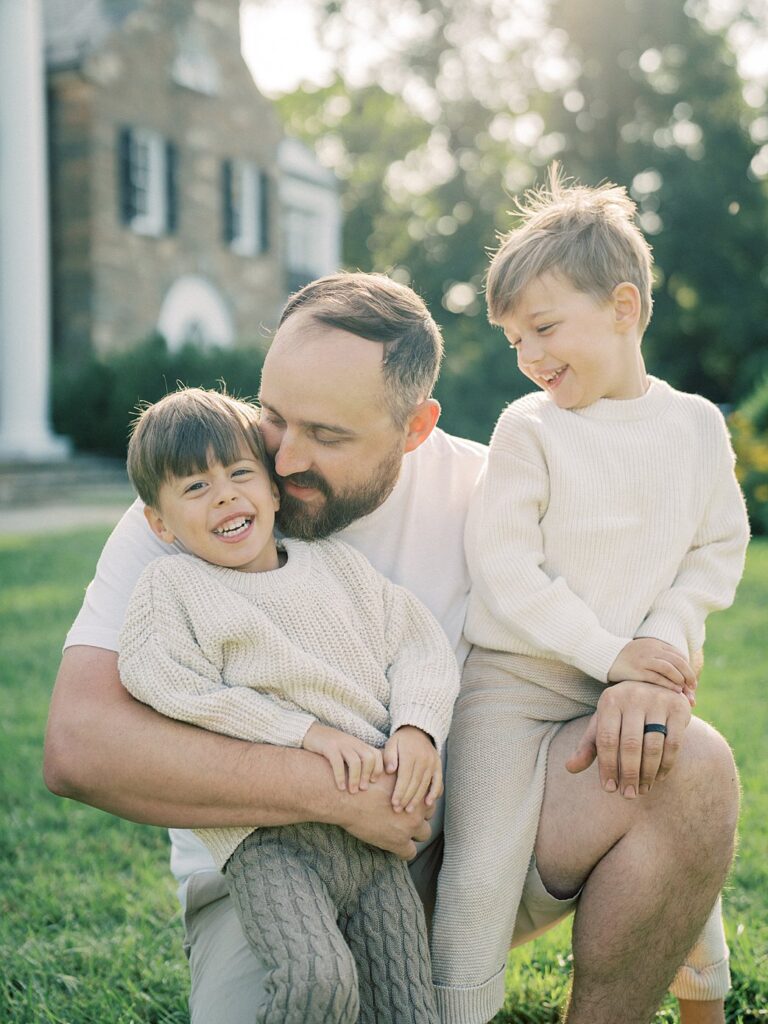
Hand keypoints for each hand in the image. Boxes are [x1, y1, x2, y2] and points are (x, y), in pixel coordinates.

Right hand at [302, 723, 383, 794]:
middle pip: (369, 757)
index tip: (373, 781)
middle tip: (363, 789)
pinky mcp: (329, 747)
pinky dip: (340, 776)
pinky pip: (338, 762)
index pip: (376, 754)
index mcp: (358, 744)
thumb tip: (366, 781)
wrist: (310, 732)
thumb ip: (356, 759)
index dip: (378, 768)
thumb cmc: (330, 747)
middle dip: (367, 775)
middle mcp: (352, 742)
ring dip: (355, 779)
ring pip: (355, 761)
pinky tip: (340, 787)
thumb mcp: (346, 750)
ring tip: (352, 791)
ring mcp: (341, 744)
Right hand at [338, 770, 432, 858]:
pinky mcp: (398, 842)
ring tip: (400, 831)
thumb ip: (395, 768)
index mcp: (415, 789)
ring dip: (414, 833)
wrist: (347, 798)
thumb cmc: (362, 780)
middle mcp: (417, 808)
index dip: (419, 800)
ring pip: (424, 834)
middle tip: (404, 815)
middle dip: (419, 815)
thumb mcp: (383, 767)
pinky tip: (394, 844)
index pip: (429, 796)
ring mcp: (409, 826)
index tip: (409, 802)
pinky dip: (403, 850)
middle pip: (429, 815)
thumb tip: (396, 764)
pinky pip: (410, 853)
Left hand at [383, 726, 441, 812]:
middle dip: (407, 799)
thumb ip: (389, 756)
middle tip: (399, 810)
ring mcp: (432, 763)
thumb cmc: (401, 740)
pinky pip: (438, 781)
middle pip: (415, 783)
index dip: (399, 792)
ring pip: (425, 785)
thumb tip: (390, 771)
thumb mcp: (391, 743)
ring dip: (418, 799)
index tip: (394, 803)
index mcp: (410, 754)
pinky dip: (434, 793)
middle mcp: (423, 759)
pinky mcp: (438, 766)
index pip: (404, 777)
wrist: (418, 730)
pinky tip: (429, 803)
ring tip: (409, 810)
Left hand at [565, 681, 690, 797]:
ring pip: (653, 746)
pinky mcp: (678, 708)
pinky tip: (658, 778)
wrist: (656, 686)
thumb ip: (588, 746)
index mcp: (610, 700)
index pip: (606, 740)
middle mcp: (633, 696)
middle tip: (628, 795)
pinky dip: (666, 765)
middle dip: (629, 775)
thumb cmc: (623, 712)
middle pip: (630, 745)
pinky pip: (673, 744)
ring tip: (643, 790)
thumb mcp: (604, 723)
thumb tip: (570, 768)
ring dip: (647, 774)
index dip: (607, 767)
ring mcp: (657, 700)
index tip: (609, 789)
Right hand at [608, 638, 696, 702]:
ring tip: (684, 690)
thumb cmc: (627, 659)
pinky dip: (668, 684)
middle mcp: (651, 649)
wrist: (605, 655)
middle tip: (693, 688)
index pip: (679, 655)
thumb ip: (660, 660)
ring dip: (680, 680)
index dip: (688, 669)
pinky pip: (657, 677)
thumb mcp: (645, 653)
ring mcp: (644, 659)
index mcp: (656, 644)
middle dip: (688, 675)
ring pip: (669, 668)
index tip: (692, 682)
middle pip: (677, 661)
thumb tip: (679, 678)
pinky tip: (675, 691)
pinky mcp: (636, 670)